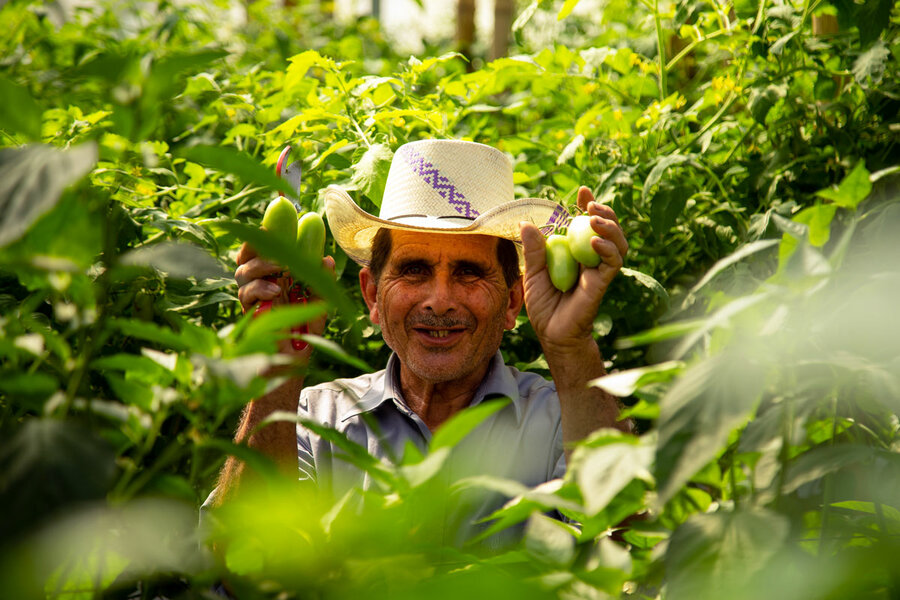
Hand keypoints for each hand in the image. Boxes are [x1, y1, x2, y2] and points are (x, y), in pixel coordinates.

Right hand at [234, 242, 334, 357]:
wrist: (296, 359)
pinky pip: (245, 295)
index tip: (271, 224)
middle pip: (246, 256)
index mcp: (275, 275)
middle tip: (270, 239)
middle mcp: (259, 283)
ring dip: (261, 266)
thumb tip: (326, 259)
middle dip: (254, 245)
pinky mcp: (247, 313)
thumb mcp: (319, 302)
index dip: (263, 235)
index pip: (263, 250)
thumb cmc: (306, 329)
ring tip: (281, 269)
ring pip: (242, 272)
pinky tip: (275, 292)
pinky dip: (259, 289)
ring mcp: (251, 298)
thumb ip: (322, 280)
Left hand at [520, 186, 627, 356]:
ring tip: (594, 219)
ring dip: (610, 227)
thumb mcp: (533, 274)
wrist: (552, 334)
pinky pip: (612, 263)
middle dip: (605, 212)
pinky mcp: (602, 283)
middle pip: (609, 229)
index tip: (583, 191)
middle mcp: (591, 259)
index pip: (587, 224)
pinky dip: (607, 249)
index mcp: (576, 253)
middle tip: (591, 204)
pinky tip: (594, 242)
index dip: (588, 206)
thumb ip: (534, 250)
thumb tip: (525, 222)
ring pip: (618, 242)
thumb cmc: (544, 306)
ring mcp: (599, 271)